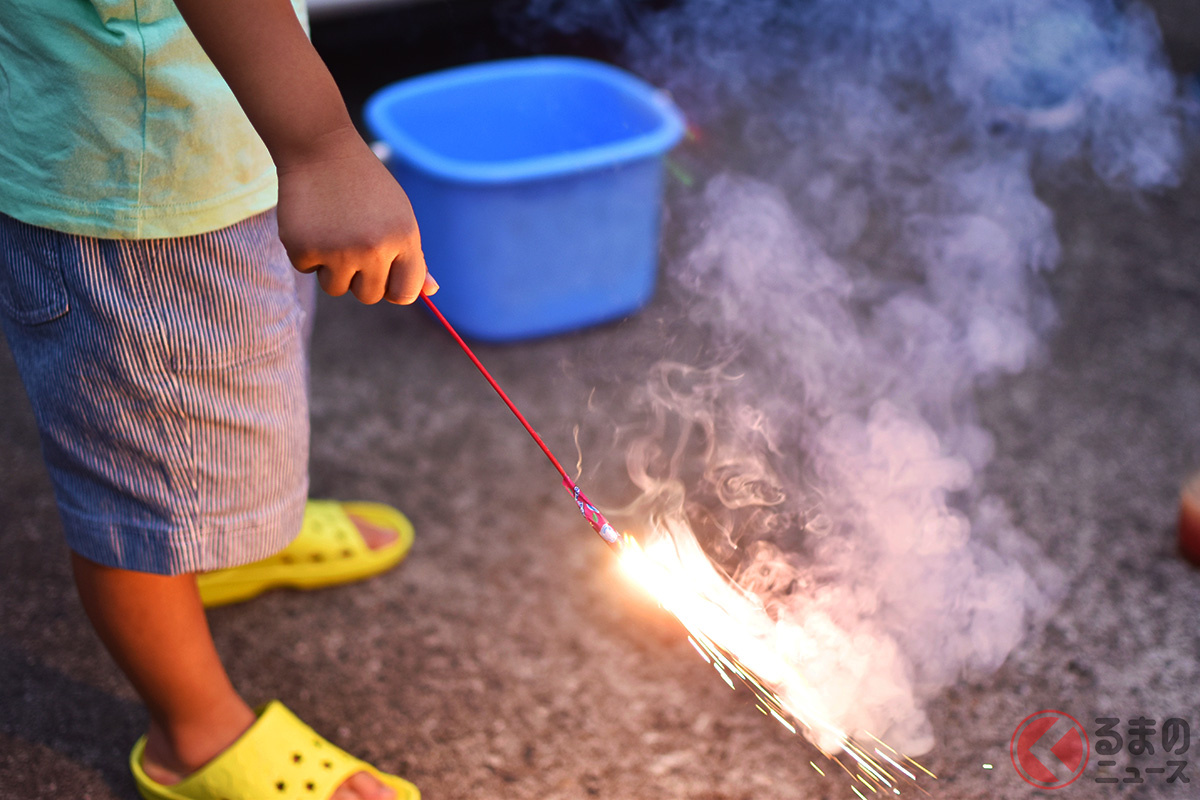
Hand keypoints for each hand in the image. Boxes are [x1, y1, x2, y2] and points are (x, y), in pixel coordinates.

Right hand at [275, 127, 437, 304]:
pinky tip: (313, 222)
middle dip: (360, 277)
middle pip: (369, 296)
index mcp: (403, 238)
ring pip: (336, 288)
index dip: (394, 289)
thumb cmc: (366, 185)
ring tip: (333, 231)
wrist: (320, 148)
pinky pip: (307, 270)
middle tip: (353, 241)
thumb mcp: (399, 215)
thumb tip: (431, 291)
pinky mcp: (303, 247)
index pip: (405, 293)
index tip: (385, 278)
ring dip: (332, 268)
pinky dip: (307, 251)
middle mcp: (373, 248)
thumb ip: (414, 257)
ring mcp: (337, 250)